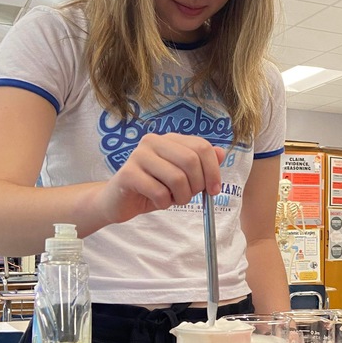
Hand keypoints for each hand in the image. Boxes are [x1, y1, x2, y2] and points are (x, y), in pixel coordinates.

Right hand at [96, 133, 224, 224]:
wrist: (119, 201)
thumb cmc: (154, 188)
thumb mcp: (183, 178)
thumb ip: (201, 165)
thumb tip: (221, 153)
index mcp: (170, 139)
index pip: (202, 147)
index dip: (213, 170)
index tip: (214, 190)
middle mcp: (153, 141)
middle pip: (191, 161)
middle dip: (196, 185)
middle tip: (189, 196)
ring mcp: (139, 155)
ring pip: (177, 178)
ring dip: (181, 197)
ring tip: (172, 199)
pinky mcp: (128, 173)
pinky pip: (159, 192)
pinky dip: (164, 203)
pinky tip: (157, 202)